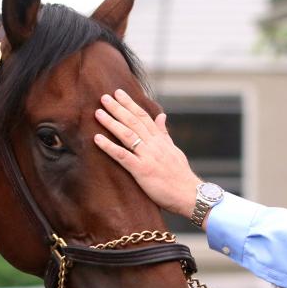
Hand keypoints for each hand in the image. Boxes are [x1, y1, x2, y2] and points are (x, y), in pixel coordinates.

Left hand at [94, 89, 201, 217]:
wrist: (189, 194)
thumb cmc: (181, 176)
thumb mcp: (174, 150)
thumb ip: (164, 133)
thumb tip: (162, 116)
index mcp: (160, 140)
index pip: (144, 116)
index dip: (130, 104)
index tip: (119, 93)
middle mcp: (154, 144)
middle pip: (133, 121)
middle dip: (118, 108)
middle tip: (103, 97)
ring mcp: (148, 156)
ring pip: (127, 135)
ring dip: (111, 123)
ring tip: (98, 113)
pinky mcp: (142, 170)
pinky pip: (122, 156)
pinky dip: (109, 147)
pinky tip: (97, 139)